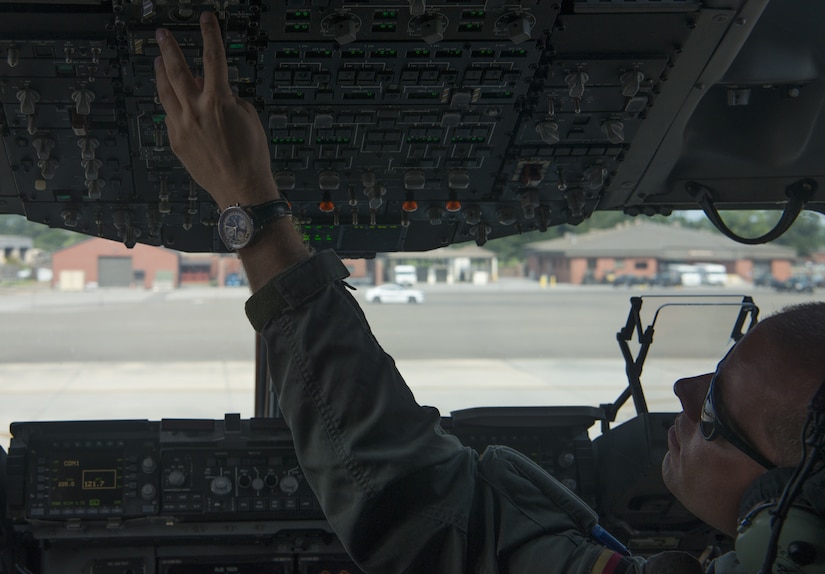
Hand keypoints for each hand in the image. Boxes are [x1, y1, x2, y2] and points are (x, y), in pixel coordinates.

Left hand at [154, 11, 277, 209]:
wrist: (241, 188)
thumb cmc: (251, 158)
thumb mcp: (250, 119)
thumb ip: (230, 99)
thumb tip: (213, 91)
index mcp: (219, 101)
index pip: (213, 58)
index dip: (210, 34)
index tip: (205, 19)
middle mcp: (196, 110)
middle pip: (177, 69)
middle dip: (170, 47)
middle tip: (163, 34)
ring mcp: (182, 126)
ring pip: (164, 92)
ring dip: (161, 73)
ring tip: (158, 61)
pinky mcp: (176, 142)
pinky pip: (169, 117)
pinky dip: (172, 106)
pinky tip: (173, 103)